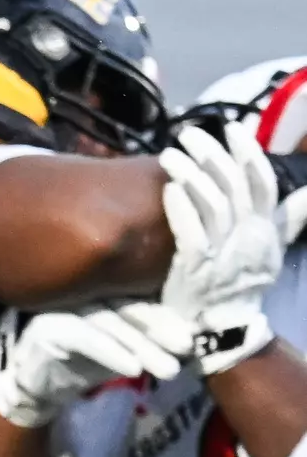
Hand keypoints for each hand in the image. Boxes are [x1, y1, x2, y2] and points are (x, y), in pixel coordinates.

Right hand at [0, 304, 185, 427]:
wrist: (37, 391)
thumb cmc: (83, 366)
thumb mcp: (124, 351)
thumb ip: (149, 341)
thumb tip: (192, 338)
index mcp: (101, 291)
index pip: (139, 297)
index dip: (167, 315)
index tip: (194, 335)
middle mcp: (81, 291)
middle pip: (127, 305)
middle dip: (160, 328)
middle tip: (186, 348)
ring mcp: (62, 306)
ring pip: (110, 322)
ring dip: (143, 346)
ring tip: (169, 369)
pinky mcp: (47, 328)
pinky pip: (85, 338)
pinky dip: (112, 353)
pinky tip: (134, 369)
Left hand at [158, 124, 302, 373]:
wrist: (222, 329)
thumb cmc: (242, 285)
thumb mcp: (271, 250)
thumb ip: (288, 218)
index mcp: (265, 228)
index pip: (262, 180)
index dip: (248, 151)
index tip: (231, 127)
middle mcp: (248, 236)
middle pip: (233, 185)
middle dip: (211, 153)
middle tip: (188, 132)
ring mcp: (223, 252)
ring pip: (211, 204)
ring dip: (191, 174)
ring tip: (169, 154)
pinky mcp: (196, 270)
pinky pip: (190, 234)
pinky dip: (180, 209)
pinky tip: (168, 189)